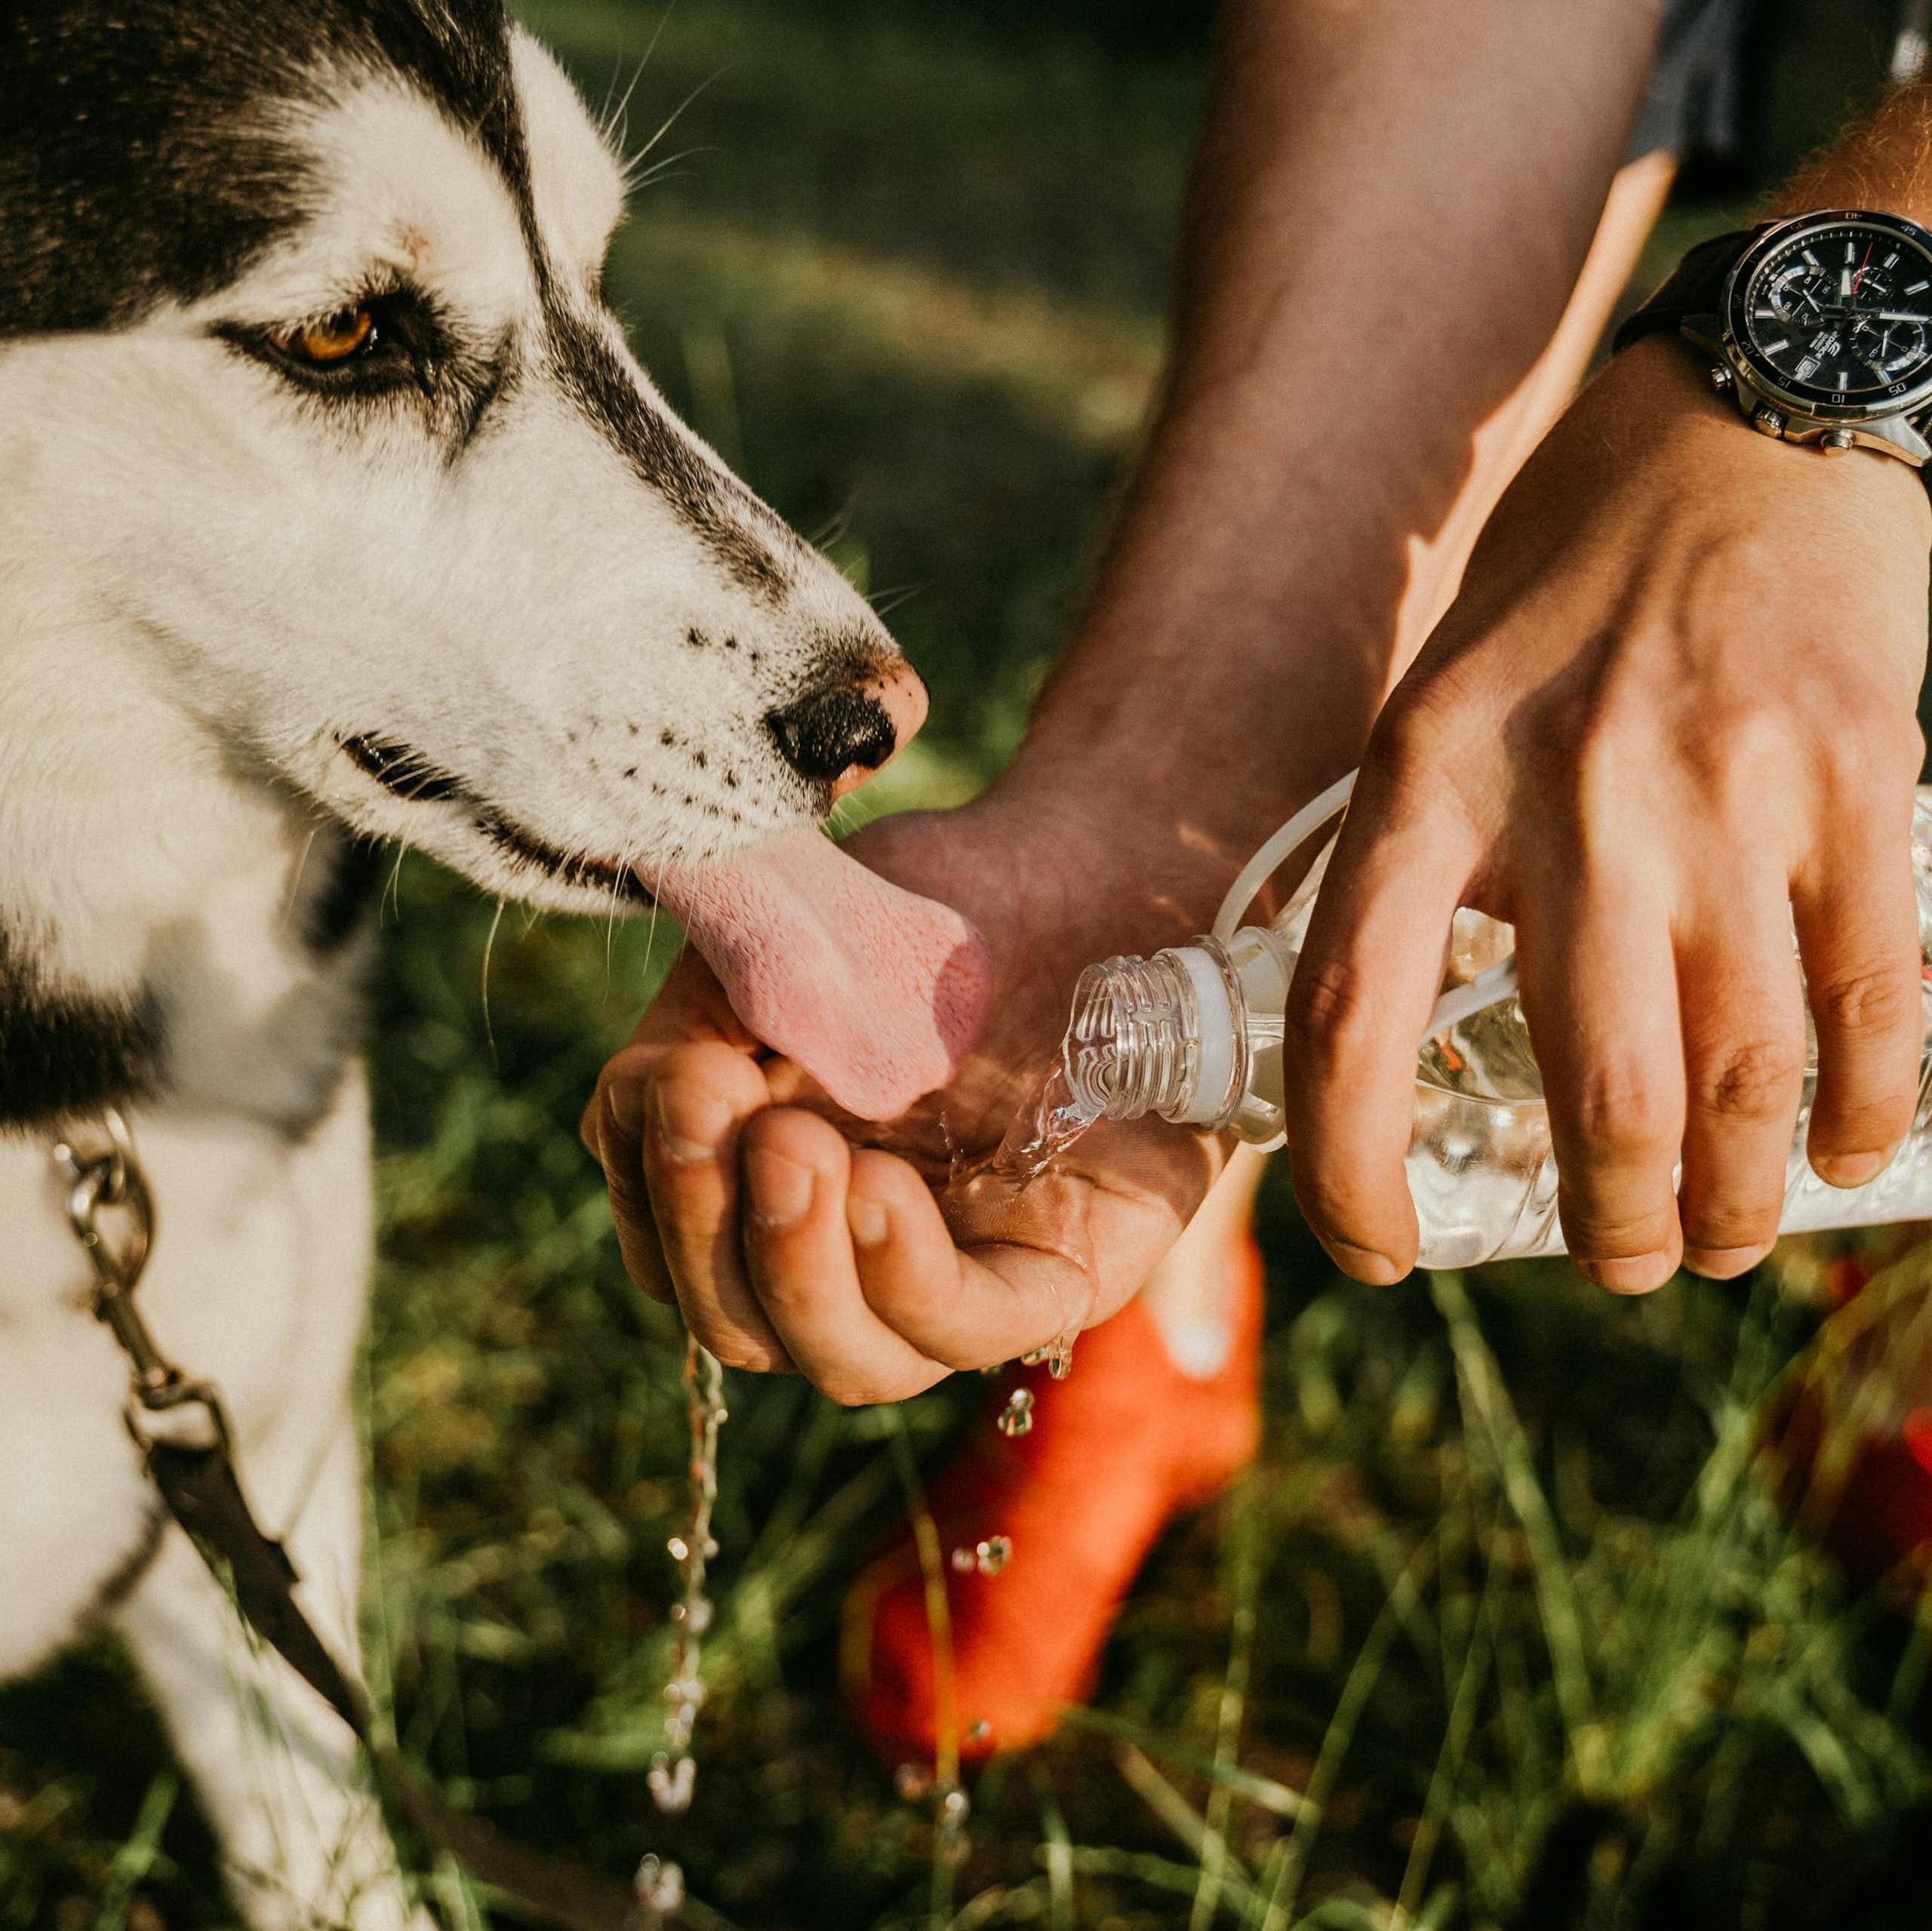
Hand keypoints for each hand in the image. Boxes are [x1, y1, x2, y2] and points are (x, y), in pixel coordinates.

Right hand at [582, 778, 1241, 1402]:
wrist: (1098, 867)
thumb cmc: (937, 904)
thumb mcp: (794, 938)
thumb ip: (708, 1013)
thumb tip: (658, 1096)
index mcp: (770, 1178)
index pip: (673, 1245)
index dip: (654, 1184)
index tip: (670, 1076)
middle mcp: (854, 1247)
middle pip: (739, 1320)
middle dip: (707, 1227)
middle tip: (716, 1105)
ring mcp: (956, 1272)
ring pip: (848, 1360)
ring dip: (796, 1267)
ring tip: (800, 1151)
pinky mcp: (1057, 1271)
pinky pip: (970, 1330)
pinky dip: (904, 1277)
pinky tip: (878, 1190)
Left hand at [1286, 336, 1931, 1291]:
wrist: (1745, 417)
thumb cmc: (1565, 583)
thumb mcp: (1435, 704)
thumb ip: (1424, 863)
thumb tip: (1418, 1042)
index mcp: (1427, 778)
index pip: (1352, 1016)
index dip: (1346, 1165)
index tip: (1375, 1246)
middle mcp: (1571, 798)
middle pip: (1597, 1089)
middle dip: (1609, 1222)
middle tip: (1615, 1263)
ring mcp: (1730, 794)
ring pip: (1742, 1072)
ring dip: (1731, 1199)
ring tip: (1714, 1241)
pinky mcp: (1862, 778)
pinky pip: (1877, 996)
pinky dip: (1866, 1107)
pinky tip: (1841, 1155)